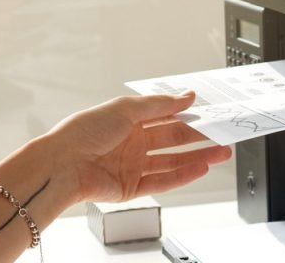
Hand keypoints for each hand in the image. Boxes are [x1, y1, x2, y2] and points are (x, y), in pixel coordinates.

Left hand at [37, 91, 230, 202]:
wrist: (62, 165)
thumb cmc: (83, 132)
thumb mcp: (125, 109)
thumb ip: (160, 104)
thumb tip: (186, 96)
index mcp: (128, 120)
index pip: (165, 116)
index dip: (187, 114)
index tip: (209, 112)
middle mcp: (132, 142)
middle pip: (173, 139)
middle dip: (199, 136)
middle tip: (222, 133)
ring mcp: (133, 165)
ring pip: (173, 161)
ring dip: (198, 157)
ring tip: (221, 152)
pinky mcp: (132, 187)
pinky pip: (163, 181)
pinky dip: (183, 175)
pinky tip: (200, 168)